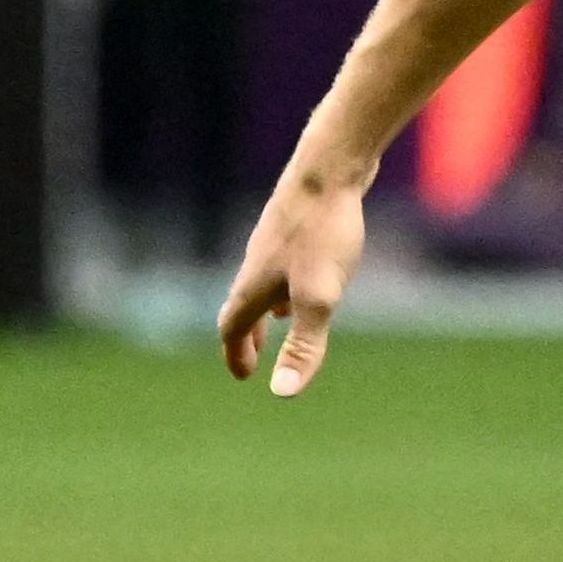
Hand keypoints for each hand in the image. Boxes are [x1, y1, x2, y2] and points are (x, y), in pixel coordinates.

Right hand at [217, 163, 367, 396]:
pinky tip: (310, 276)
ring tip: (281, 321)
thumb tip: (283, 392)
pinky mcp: (297, 222)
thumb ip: (304, 344)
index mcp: (254, 284)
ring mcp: (275, 240)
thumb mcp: (319, 297)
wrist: (330, 168)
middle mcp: (257, 262)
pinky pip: (283, 261)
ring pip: (262, 282)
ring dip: (266, 308)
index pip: (232, 327)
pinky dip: (286, 281)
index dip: (235, 354)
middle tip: (253, 358)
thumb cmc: (323, 232)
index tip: (243, 376)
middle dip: (246, 336)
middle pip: (242, 305)